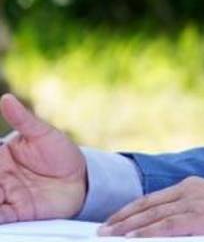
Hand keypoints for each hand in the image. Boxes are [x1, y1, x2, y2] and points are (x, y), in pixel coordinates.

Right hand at [0, 93, 85, 221]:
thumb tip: (6, 99)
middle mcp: (0, 179)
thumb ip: (22, 119)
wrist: (81, 178)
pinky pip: (1, 218)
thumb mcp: (42, 133)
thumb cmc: (61, 152)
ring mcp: (6, 197)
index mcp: (1, 157)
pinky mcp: (17, 213)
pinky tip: (0, 213)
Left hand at [98, 176, 203, 237]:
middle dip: (123, 218)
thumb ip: (191, 211)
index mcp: (193, 185)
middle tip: (102, 230)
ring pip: (153, 216)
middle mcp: (190, 190)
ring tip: (110, 236)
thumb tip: (167, 225)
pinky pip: (167, 227)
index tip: (115, 220)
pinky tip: (132, 238)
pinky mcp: (200, 218)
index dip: (131, 209)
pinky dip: (147, 232)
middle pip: (148, 205)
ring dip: (128, 227)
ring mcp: (195, 203)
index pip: (154, 198)